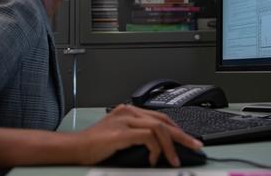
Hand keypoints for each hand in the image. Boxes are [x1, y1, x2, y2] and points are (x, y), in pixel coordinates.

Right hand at [71, 104, 202, 166]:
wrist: (75, 148)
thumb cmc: (95, 145)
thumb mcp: (121, 136)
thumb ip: (139, 136)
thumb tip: (160, 148)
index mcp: (129, 110)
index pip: (160, 117)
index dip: (177, 129)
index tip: (188, 140)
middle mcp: (128, 111)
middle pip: (163, 120)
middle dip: (182, 135)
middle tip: (195, 146)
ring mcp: (125, 120)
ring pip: (159, 127)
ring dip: (171, 145)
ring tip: (175, 159)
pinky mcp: (121, 132)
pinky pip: (147, 137)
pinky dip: (155, 148)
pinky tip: (154, 159)